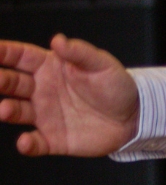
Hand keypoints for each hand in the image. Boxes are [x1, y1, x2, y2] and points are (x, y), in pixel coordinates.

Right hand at [0, 34, 138, 156]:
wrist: (134, 118)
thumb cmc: (116, 86)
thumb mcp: (102, 64)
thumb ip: (80, 53)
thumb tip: (58, 40)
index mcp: (49, 67)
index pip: (20, 56)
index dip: (4, 52)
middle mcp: (41, 90)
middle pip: (12, 83)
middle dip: (0, 80)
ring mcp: (45, 115)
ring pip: (17, 111)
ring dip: (8, 110)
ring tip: (4, 110)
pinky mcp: (54, 139)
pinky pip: (36, 143)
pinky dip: (28, 144)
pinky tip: (25, 143)